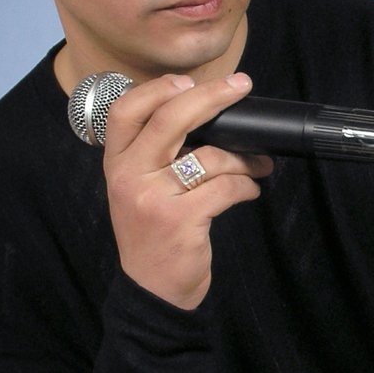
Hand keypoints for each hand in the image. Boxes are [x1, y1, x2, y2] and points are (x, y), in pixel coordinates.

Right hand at [103, 71, 271, 307]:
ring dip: (243, 157)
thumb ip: (157, 154)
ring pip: (209, 156)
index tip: (188, 80)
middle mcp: (128, 177)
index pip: (126, 111)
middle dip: (211, 96)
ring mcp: (153, 199)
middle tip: (240, 86)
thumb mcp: (139, 190)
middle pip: (169, 119)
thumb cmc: (153, 234)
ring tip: (257, 165)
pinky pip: (225, 188)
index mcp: (116, 164)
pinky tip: (250, 191)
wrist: (152, 291)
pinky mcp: (180, 221)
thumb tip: (206, 113)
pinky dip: (245, 187)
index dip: (157, 89)